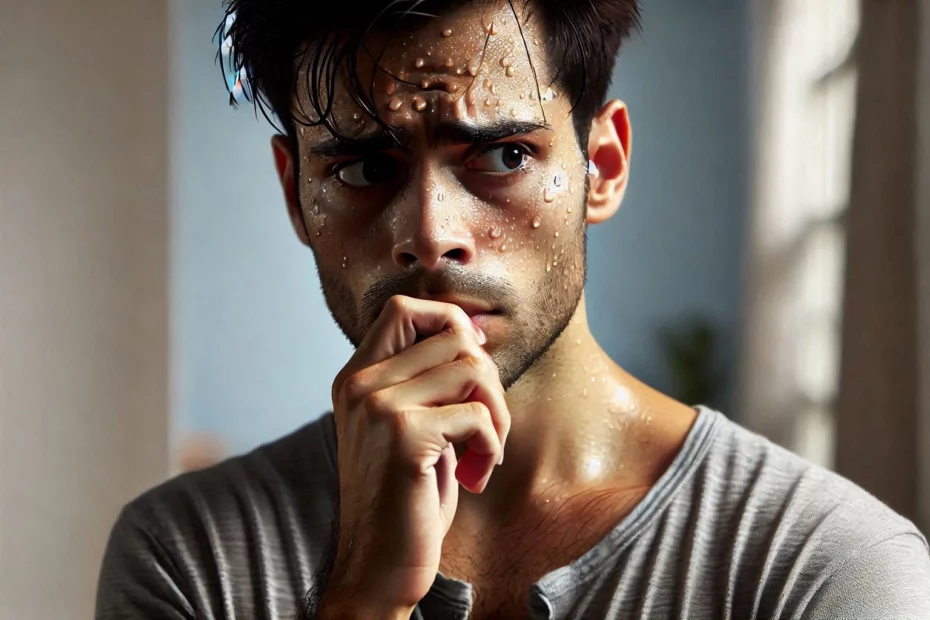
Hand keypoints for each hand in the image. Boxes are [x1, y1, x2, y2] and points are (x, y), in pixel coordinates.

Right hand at [321, 296, 510, 614]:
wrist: (377, 568)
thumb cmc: (404, 498)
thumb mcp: (409, 428)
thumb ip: (427, 381)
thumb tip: (474, 331)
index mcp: (356, 378)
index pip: (404, 307)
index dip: (450, 323)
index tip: (472, 369)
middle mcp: (360, 384)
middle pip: (452, 335)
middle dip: (488, 380)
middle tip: (486, 426)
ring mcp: (378, 407)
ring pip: (472, 369)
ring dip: (496, 415)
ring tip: (484, 453)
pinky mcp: (404, 437)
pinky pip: (478, 416)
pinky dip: (492, 446)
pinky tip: (476, 477)